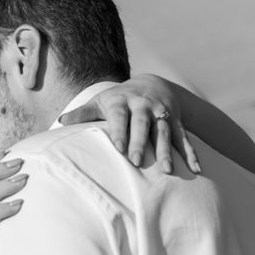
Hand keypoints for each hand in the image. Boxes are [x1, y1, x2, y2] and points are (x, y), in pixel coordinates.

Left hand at [58, 75, 199, 173]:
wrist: (153, 84)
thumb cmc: (120, 99)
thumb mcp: (101, 102)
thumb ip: (83, 113)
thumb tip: (59, 123)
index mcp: (123, 102)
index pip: (121, 116)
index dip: (120, 132)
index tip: (119, 149)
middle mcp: (144, 106)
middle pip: (143, 124)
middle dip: (141, 142)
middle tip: (137, 162)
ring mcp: (162, 113)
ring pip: (165, 132)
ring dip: (167, 150)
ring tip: (168, 170)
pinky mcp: (176, 122)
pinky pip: (184, 138)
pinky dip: (191, 153)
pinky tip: (195, 168)